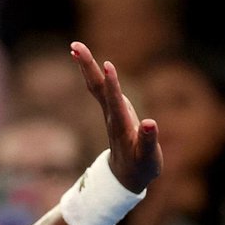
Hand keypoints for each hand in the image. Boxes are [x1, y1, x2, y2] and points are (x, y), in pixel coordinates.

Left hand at [70, 41, 161, 193]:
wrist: (125, 178)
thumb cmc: (140, 168)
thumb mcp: (147, 158)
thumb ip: (148, 141)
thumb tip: (150, 123)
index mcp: (121, 126)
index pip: (115, 103)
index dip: (112, 85)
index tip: (108, 65)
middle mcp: (112, 116)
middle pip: (97, 88)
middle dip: (88, 67)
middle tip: (75, 46)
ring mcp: (110, 112)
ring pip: (95, 86)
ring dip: (86, 66)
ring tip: (75, 47)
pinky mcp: (113, 110)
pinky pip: (100, 88)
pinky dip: (94, 74)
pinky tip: (89, 62)